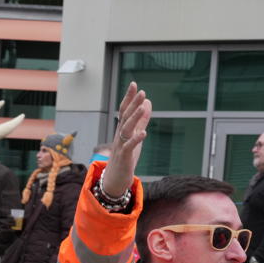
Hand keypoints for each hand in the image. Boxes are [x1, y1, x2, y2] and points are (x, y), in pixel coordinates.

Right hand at [101, 82, 151, 198]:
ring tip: (142, 108)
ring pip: (126, 129)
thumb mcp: (136, 135)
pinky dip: (135, 139)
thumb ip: (142, 120)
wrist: (114, 178)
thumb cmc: (125, 156)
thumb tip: (148, 102)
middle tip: (141, 92)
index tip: (134, 84)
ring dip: (134, 118)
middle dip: (133, 104)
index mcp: (122, 129)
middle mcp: (120, 135)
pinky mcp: (124, 157)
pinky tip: (143, 133)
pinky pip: (129, 147)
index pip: (124, 110)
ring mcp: (121, 145)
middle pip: (125, 116)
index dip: (129, 98)